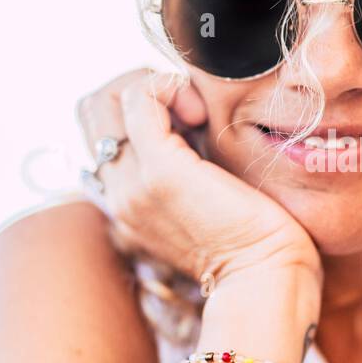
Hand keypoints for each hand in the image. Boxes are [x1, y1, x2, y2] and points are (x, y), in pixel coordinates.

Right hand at [76, 68, 319, 285]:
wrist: (267, 274)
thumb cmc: (254, 236)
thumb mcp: (204, 194)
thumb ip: (185, 162)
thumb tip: (189, 114)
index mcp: (126, 201)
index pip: (99, 128)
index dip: (138, 106)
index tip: (189, 120)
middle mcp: (118, 193)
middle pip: (94, 107)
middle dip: (140, 88)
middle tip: (191, 109)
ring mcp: (133, 183)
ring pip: (111, 98)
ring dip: (157, 88)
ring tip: (197, 114)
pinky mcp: (161, 171)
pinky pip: (140, 98)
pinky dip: (169, 87)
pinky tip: (201, 112)